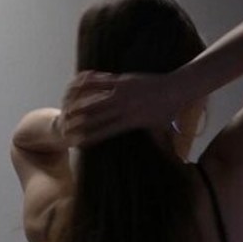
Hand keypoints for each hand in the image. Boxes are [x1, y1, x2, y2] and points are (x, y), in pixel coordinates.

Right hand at [58, 70, 177, 146]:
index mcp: (130, 123)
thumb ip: (158, 144)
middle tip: (64, 126)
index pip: (104, 132)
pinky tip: (78, 83)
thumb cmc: (170, 111)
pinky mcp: (124, 79)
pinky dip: (89, 82)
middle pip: (95, 117)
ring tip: (66, 106)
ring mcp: (123, 92)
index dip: (89, 137)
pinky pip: (102, 80)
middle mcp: (124, 108)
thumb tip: (164, 162)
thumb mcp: (162, 130)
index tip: (76, 142)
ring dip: (80, 102)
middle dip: (79, 122)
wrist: (177, 88)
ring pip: (96, 99)